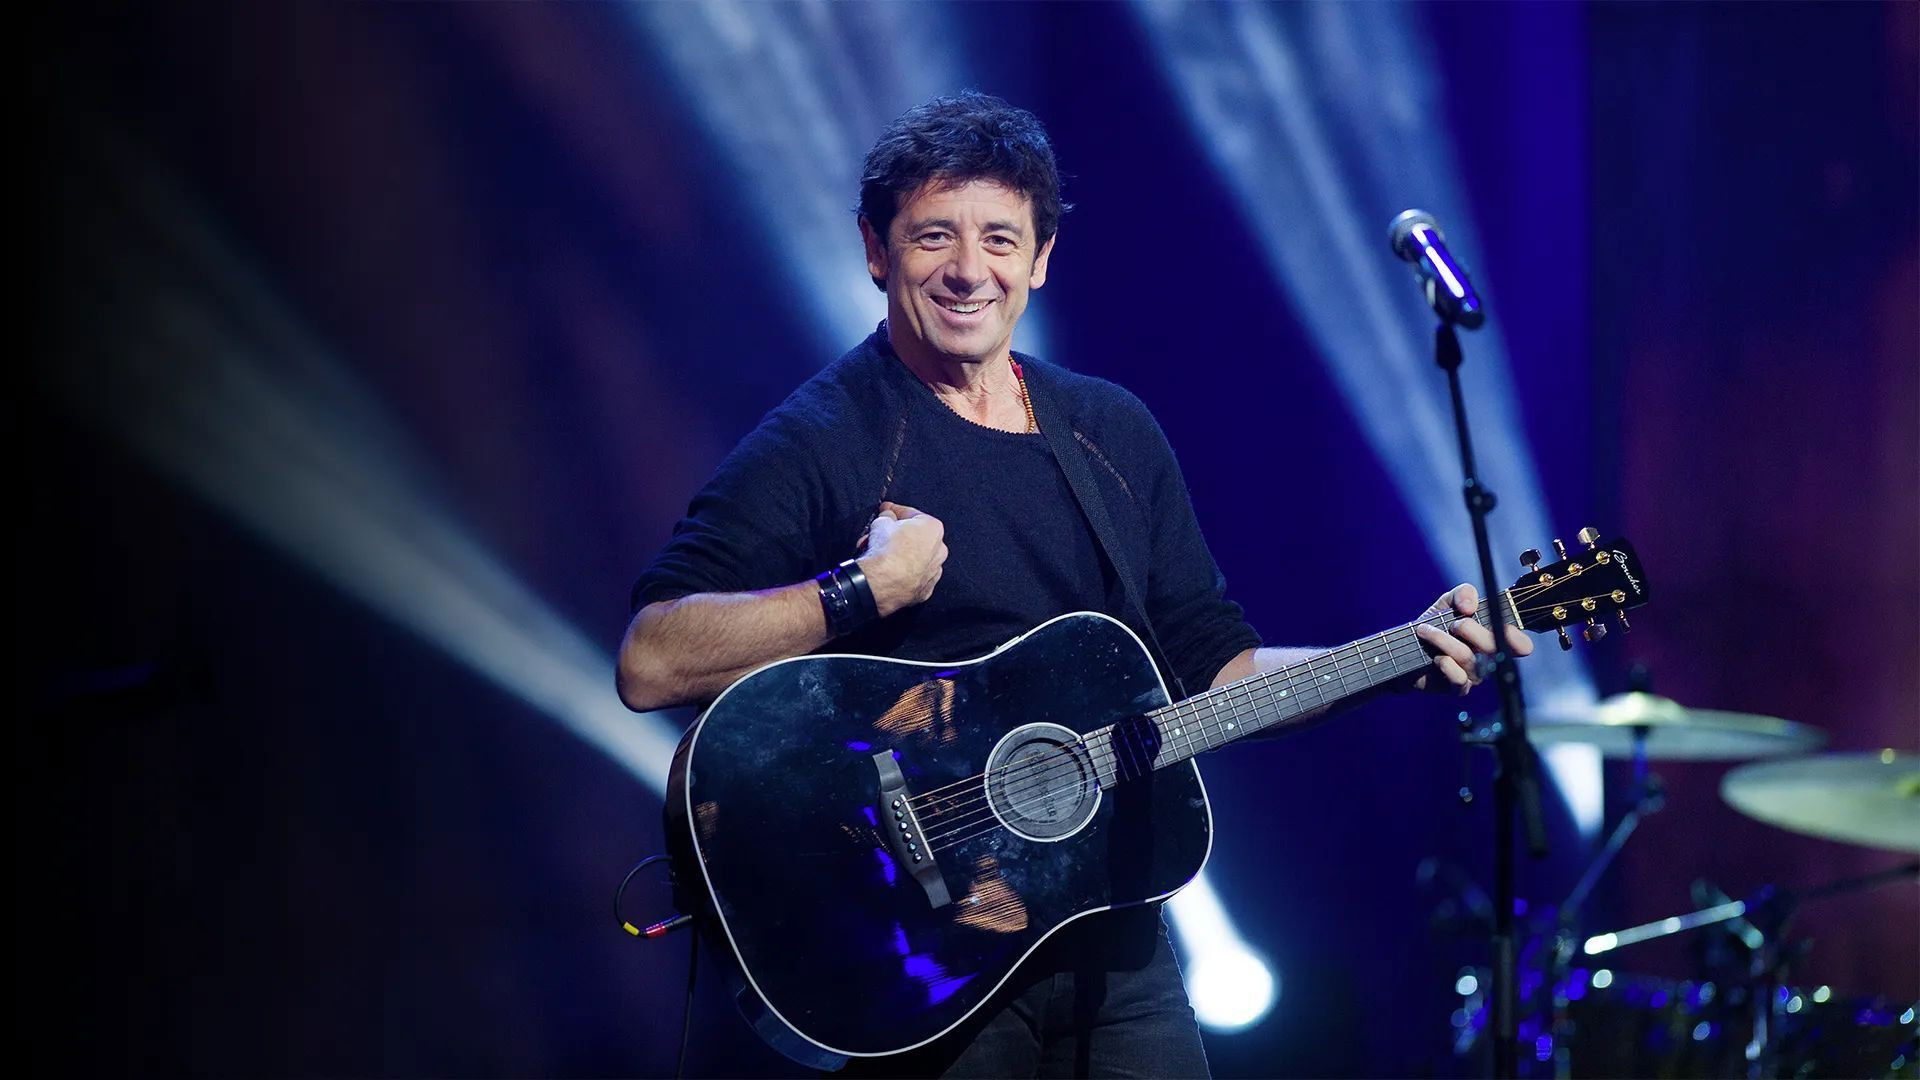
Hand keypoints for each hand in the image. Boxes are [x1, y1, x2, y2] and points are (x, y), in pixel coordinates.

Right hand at [858, 502, 947, 617]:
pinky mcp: (925, 590)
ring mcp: (933, 572)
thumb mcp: (881, 522)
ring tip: (881, 554)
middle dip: (899, 535)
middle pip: (916, 538)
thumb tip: (887, 517)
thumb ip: (887, 517)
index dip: (895, 511)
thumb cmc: (886, 551)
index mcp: (933, 528)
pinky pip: (913, 577)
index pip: (912, 514)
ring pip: (916, 559)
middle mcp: (939, 550)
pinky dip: (903, 574)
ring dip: (901, 555)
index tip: (886, 511)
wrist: (883, 581)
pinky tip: (889, 571)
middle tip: (881, 534)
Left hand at [1411, 583, 1533, 694]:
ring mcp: (1475, 675)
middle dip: (1470, 628)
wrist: (1407, 647)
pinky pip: (1459, 678)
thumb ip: (1464, 593)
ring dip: (1443, 640)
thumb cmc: (1435, 625)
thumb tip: (1470, 607)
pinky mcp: (1458, 687)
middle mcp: (1490, 658)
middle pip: (1495, 646)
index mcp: (1495, 638)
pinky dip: (1445, 663)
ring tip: (1426, 631)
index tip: (1494, 621)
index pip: (1521, 645)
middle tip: (1453, 623)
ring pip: (1469, 658)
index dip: (1515, 636)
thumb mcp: (1449, 601)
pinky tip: (1434, 657)